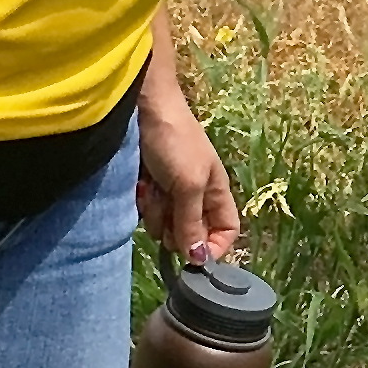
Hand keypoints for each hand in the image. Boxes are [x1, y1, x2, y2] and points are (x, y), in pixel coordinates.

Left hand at [137, 60, 240, 261]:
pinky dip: (144, 201)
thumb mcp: (188, 184)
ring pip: (165, 224)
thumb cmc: (175, 141)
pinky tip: (140, 184)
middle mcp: (196, 195)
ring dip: (156, 213)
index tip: (194, 257)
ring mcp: (171, 191)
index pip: (226, 230)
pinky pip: (147, 210)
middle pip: (191, 232)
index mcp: (216, 191)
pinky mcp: (150, 186)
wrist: (144, 107)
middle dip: (177, 229)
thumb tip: (199, 259)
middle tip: (166, 212)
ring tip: (152, 189)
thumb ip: (193, 222)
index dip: (214, 246)